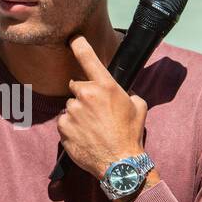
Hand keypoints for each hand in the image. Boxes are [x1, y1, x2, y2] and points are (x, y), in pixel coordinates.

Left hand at [57, 34, 147, 180]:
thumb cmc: (130, 134)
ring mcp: (73, 112)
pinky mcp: (63, 127)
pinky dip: (71, 128)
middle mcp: (86, 95)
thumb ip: (127, 94)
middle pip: (77, 86)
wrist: (119, 163)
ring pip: (70, 107)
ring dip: (78, 114)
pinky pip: (64, 122)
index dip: (79, 45)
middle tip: (97, 113)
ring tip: (92, 129)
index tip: (73, 38)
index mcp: (105, 86)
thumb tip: (123, 93)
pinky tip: (84, 137)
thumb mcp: (138, 107)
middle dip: (84, 96)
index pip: (88, 58)